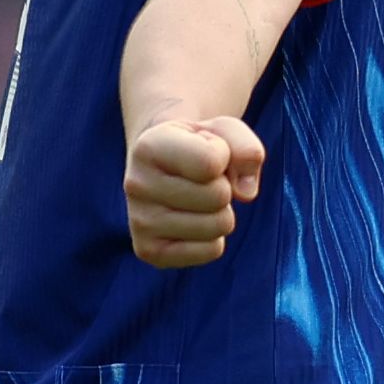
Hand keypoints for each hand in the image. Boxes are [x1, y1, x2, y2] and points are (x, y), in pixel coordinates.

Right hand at [123, 115, 264, 267]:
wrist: (161, 166)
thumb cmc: (198, 146)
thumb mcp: (224, 131)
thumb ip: (246, 148)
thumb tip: (246, 194)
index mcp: (149, 146)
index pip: (211, 162)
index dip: (224, 156)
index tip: (206, 150)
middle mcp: (136, 184)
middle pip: (218, 196)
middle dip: (223, 186)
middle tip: (202, 179)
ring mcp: (140, 222)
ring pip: (218, 226)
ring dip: (220, 212)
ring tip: (198, 199)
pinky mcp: (149, 251)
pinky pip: (211, 250)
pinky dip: (213, 237)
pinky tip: (192, 220)